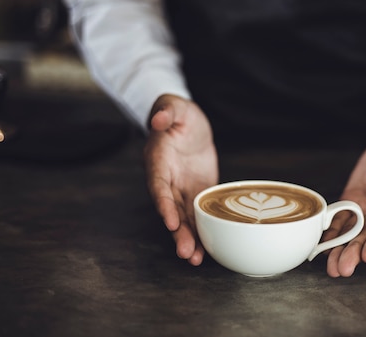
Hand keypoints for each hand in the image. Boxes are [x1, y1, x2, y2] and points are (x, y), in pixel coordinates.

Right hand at [144, 94, 217, 265]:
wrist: (189, 123)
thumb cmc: (178, 113)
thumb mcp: (174, 105)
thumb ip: (166, 110)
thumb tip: (158, 119)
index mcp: (158, 159)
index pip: (158, 184)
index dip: (163, 202)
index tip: (170, 220)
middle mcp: (166, 179)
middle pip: (170, 209)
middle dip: (177, 231)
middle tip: (186, 252)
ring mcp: (180, 188)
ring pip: (183, 217)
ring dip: (189, 238)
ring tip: (195, 259)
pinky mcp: (196, 192)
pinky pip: (197, 214)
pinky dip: (201, 231)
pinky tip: (207, 250)